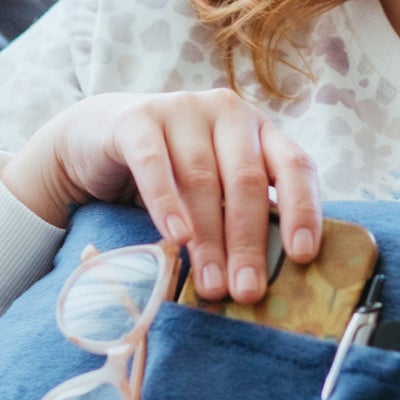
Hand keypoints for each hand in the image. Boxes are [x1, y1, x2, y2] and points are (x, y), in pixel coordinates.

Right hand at [0, 90, 321, 303]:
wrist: (96, 139)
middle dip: (249, 241)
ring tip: (211, 283)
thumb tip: (262, 279)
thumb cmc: (170, 174)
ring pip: (202, 179)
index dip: (302, 209)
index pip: (294, 166)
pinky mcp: (138, 119)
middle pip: (247, 180)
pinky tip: (175, 238)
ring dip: (208, 238)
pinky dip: (166, 204)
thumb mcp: (214, 188)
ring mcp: (183, 109)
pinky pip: (154, 164)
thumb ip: (238, 215)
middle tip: (247, 291)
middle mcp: (228, 112)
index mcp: (259, 130)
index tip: (303, 256)